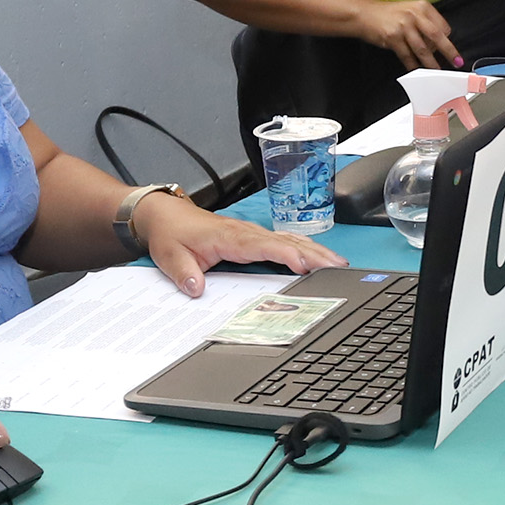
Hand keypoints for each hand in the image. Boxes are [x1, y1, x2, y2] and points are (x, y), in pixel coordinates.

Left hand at [137, 194, 343, 297]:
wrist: (165, 215)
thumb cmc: (171, 234)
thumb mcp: (170, 255)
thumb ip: (184, 273)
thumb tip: (196, 288)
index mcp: (229, 236)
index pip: (265, 246)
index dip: (287, 255)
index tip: (307, 266)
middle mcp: (246, 232)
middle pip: (287, 242)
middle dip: (315, 254)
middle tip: (339, 267)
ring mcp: (252, 233)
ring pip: (290, 240)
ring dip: (315, 250)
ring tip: (339, 264)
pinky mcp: (253, 236)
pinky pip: (284, 240)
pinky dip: (304, 248)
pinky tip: (319, 256)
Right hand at [349, 0, 461, 69]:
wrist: (364, 14)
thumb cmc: (387, 14)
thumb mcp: (409, 10)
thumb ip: (424, 23)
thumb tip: (437, 43)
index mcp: (422, 7)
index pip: (442, 25)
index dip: (446, 39)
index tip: (450, 50)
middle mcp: (414, 15)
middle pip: (437, 36)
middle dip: (448, 51)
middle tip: (456, 62)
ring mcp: (403, 26)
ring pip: (422, 49)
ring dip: (431, 63)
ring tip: (436, 71)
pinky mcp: (393, 38)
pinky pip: (407, 56)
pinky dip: (413, 65)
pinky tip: (417, 70)